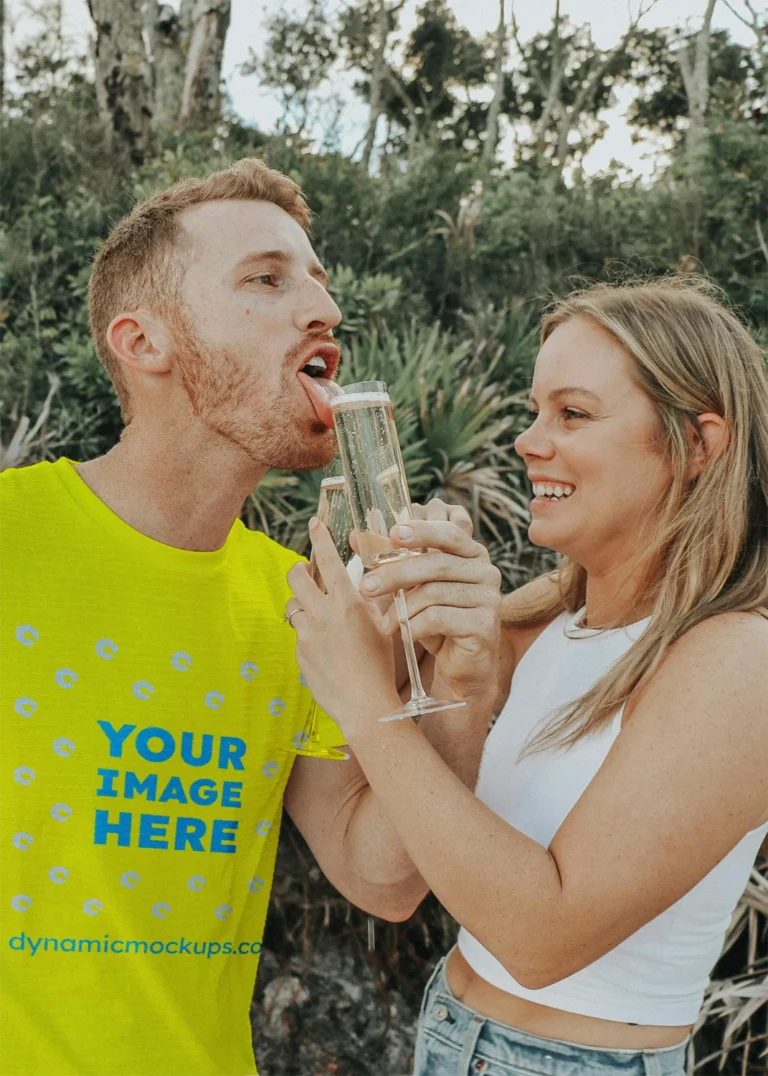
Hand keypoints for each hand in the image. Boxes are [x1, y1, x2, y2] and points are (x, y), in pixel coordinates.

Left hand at [286, 521, 402, 735]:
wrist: (366, 705)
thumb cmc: (381, 665)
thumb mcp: (384, 625)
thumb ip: (373, 599)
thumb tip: (370, 580)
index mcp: (348, 603)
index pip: (328, 560)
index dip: (319, 538)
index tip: (314, 524)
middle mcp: (323, 614)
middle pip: (296, 577)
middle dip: (298, 569)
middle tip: (305, 571)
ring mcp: (307, 634)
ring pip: (293, 605)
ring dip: (302, 603)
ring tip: (318, 613)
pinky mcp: (299, 653)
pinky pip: (298, 633)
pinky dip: (308, 632)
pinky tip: (325, 647)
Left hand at [359, 507, 501, 703]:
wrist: (461, 664)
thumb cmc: (436, 620)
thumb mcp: (413, 586)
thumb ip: (390, 560)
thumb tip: (354, 537)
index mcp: (471, 554)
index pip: (448, 532)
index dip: (421, 530)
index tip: (393, 534)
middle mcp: (486, 571)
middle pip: (436, 564)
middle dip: (396, 574)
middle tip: (367, 587)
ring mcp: (489, 598)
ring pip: (434, 593)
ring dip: (402, 609)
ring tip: (385, 623)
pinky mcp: (484, 625)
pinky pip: (439, 618)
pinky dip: (414, 626)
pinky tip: (403, 634)